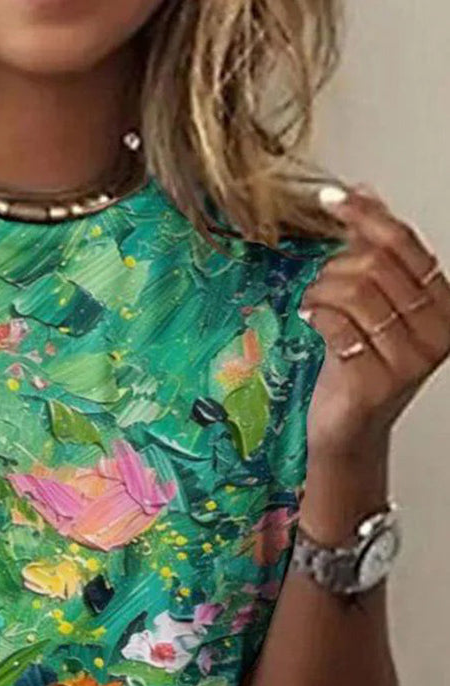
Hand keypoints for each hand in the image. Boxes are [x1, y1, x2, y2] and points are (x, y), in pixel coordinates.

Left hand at [299, 184, 449, 462]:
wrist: (347, 430)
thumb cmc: (359, 368)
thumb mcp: (373, 305)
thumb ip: (374, 253)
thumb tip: (365, 193)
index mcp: (443, 305)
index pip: (404, 244)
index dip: (365, 216)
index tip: (332, 199)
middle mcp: (436, 331)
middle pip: (377, 266)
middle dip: (336, 266)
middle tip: (320, 284)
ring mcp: (409, 359)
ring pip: (356, 291)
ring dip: (322, 290)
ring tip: (313, 303)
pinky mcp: (376, 380)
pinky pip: (337, 324)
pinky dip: (316, 313)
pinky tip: (310, 318)